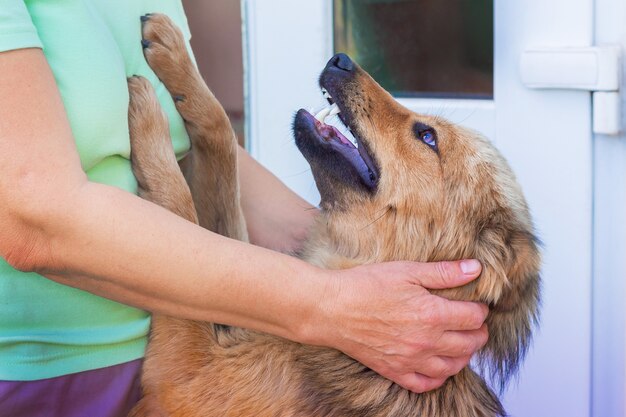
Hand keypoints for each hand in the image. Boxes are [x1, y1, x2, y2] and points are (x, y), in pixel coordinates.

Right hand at [309, 260, 487, 393]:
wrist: (331, 308)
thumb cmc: (365, 285)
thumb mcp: (407, 270)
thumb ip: (443, 272)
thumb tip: (475, 269)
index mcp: (432, 314)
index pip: (474, 318)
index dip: (480, 310)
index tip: (477, 304)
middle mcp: (426, 342)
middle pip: (469, 344)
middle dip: (478, 332)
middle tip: (475, 323)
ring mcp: (410, 360)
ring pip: (453, 367)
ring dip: (464, 355)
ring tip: (463, 343)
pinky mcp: (394, 370)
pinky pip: (426, 384)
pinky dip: (438, 378)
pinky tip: (439, 366)